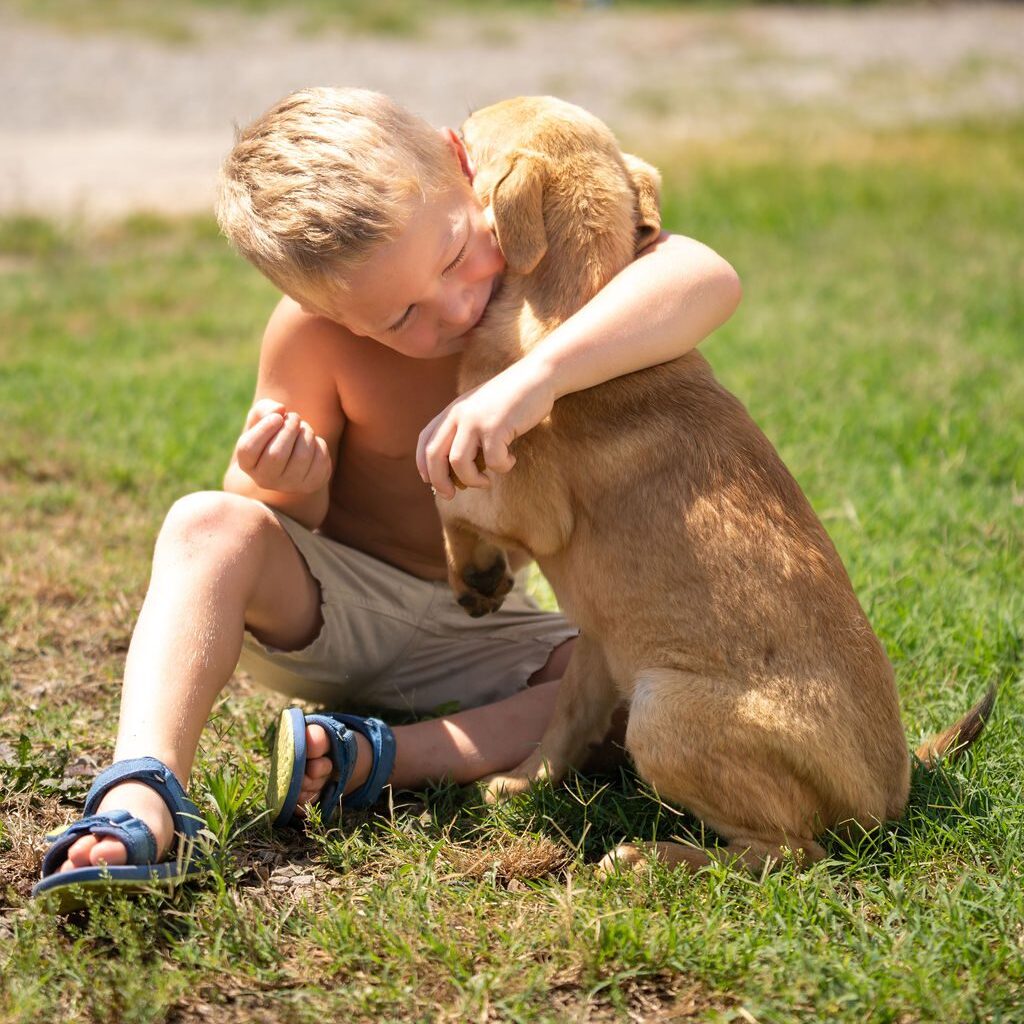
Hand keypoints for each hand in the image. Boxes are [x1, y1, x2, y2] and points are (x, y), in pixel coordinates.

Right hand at [234, 399, 331, 494]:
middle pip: (276, 455)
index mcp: (247, 463)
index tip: (278, 417)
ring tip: (303, 427)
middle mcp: (265, 479)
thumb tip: (280, 409)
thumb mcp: (262, 418)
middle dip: (289, 429)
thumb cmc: (272, 433)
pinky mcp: (311, 484)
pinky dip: (319, 444)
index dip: (264, 429)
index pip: (248, 449)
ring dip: (306, 433)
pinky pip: (320, 461)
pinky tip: (312, 442)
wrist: (292, 456)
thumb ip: (264, 409)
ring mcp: (289, 485)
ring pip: (301, 457)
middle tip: (294, 417)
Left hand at [416, 359, 554, 498]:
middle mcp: (459, 415)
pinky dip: (502, 467)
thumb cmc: (511, 399)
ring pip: (458, 463)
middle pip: (434, 456)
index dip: (424, 465)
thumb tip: (458, 469)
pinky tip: (511, 460)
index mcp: (452, 411)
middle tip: (451, 495)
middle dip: (439, 482)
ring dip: (471, 480)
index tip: (430, 482)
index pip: (425, 441)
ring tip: (485, 481)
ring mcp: (476, 420)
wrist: (536, 376)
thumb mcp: (480, 410)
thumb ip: (466, 431)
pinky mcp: (497, 427)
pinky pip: (493, 461)